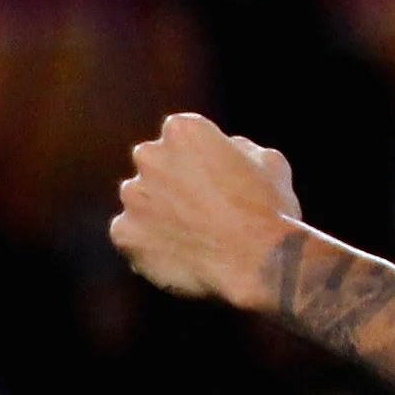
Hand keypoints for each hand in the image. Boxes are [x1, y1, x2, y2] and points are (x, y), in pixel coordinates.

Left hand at [112, 110, 306, 313]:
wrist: (259, 263)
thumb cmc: (271, 211)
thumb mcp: (270, 163)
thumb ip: (239, 149)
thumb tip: (229, 151)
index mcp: (183, 130)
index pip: (183, 138)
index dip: (204, 160)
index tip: (220, 181)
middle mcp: (149, 156)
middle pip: (156, 165)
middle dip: (174, 182)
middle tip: (205, 210)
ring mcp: (132, 196)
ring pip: (143, 202)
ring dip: (161, 214)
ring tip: (197, 238)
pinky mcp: (124, 234)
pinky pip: (134, 236)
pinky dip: (152, 245)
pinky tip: (183, 256)